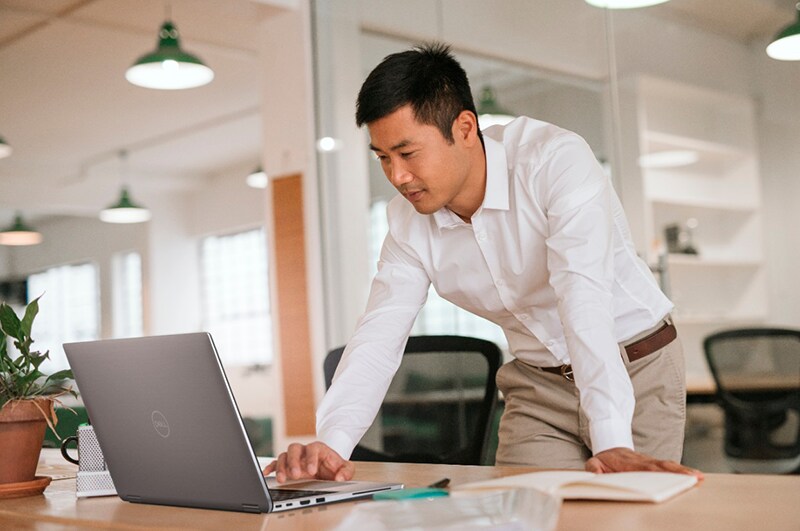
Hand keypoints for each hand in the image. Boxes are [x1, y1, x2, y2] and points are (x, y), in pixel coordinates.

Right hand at [263, 441, 354, 482]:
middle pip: (294, 448)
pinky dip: (271, 467)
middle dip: (293, 461)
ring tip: (282, 479)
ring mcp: (295, 458)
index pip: (312, 449)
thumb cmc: (336, 467)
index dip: (311, 459)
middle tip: (296, 474)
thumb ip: (346, 472)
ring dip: (281, 467)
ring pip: (284, 456)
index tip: (312, 471)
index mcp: (318, 449)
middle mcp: (304, 452)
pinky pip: (276, 463)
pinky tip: (267, 473)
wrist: (329, 467)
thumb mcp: (346, 468)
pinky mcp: (288, 466)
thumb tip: (339, 478)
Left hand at [585, 447, 703, 479]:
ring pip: (668, 466)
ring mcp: (650, 462)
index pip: (647, 467)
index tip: (670, 475)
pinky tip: (694, 477)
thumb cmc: (604, 459)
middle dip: (679, 471)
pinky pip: (668, 468)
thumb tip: (596, 475)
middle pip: (663, 466)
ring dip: (683, 471)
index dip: (660, 471)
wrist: (609, 444)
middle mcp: (643, 461)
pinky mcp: (654, 465)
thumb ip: (594, 468)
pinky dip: (681, 472)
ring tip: (699, 477)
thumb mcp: (594, 463)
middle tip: (696, 477)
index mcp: (630, 463)